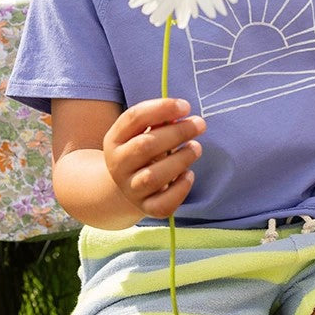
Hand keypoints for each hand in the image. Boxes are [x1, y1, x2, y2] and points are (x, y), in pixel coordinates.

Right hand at [103, 97, 205, 218]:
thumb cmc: (141, 151)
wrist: (126, 187)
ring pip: (153, 177)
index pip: (134, 118)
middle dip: (177, 133)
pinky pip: (163, 203)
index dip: (161, 109)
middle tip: (200, 124)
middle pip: (145, 146)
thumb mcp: (141, 133)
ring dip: (181, 159)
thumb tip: (181, 113)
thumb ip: (158, 121)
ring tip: (196, 148)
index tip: (186, 106)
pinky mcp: (146, 208)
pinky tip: (189, 174)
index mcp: (115, 139)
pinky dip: (181, 188)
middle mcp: (118, 165)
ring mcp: (131, 189)